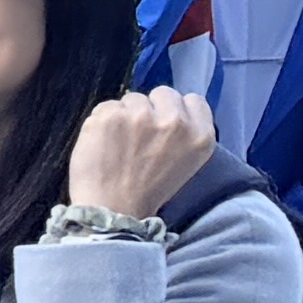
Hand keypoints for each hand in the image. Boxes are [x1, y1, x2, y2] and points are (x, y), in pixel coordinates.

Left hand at [62, 88, 215, 220]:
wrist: (113, 209)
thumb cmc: (148, 190)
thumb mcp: (185, 161)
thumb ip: (183, 133)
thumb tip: (168, 111)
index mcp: (200, 135)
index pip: (193, 100)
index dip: (176, 109)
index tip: (164, 123)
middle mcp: (175, 121)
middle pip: (163, 93)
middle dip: (151, 108)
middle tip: (139, 133)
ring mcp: (141, 115)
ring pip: (132, 98)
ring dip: (125, 114)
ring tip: (120, 142)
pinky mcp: (110, 114)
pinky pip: (106, 106)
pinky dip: (102, 121)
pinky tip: (103, 143)